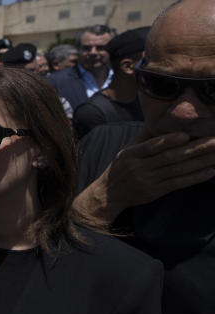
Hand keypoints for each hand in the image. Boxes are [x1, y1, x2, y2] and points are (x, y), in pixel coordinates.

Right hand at [76, 130, 214, 223]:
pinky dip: (195, 178)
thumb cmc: (121, 168)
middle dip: (194, 149)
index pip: (151, 147)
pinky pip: (179, 184)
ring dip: (200, 162)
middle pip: (170, 158)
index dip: (168, 141)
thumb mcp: (125, 150)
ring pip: (178, 170)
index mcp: (131, 154)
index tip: (186, 134)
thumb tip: (158, 119)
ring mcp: (149, 181)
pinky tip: (210, 171)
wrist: (109, 195)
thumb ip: (143, 137)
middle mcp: (139, 168)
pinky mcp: (156, 192)